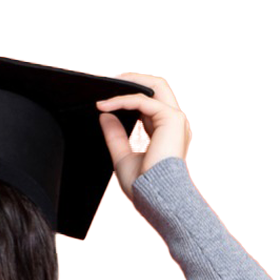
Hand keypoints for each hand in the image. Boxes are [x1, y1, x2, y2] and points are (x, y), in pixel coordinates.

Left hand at [95, 74, 192, 200]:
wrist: (154, 198)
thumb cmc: (143, 186)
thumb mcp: (122, 157)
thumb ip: (116, 135)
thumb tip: (105, 115)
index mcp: (167, 132)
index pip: (149, 104)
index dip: (128, 98)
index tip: (106, 101)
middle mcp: (174, 123)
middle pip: (157, 87)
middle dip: (132, 80)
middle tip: (106, 82)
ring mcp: (175, 119)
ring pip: (152, 86)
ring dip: (127, 83)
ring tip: (104, 87)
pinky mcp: (171, 118)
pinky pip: (142, 100)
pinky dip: (121, 100)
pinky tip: (104, 106)